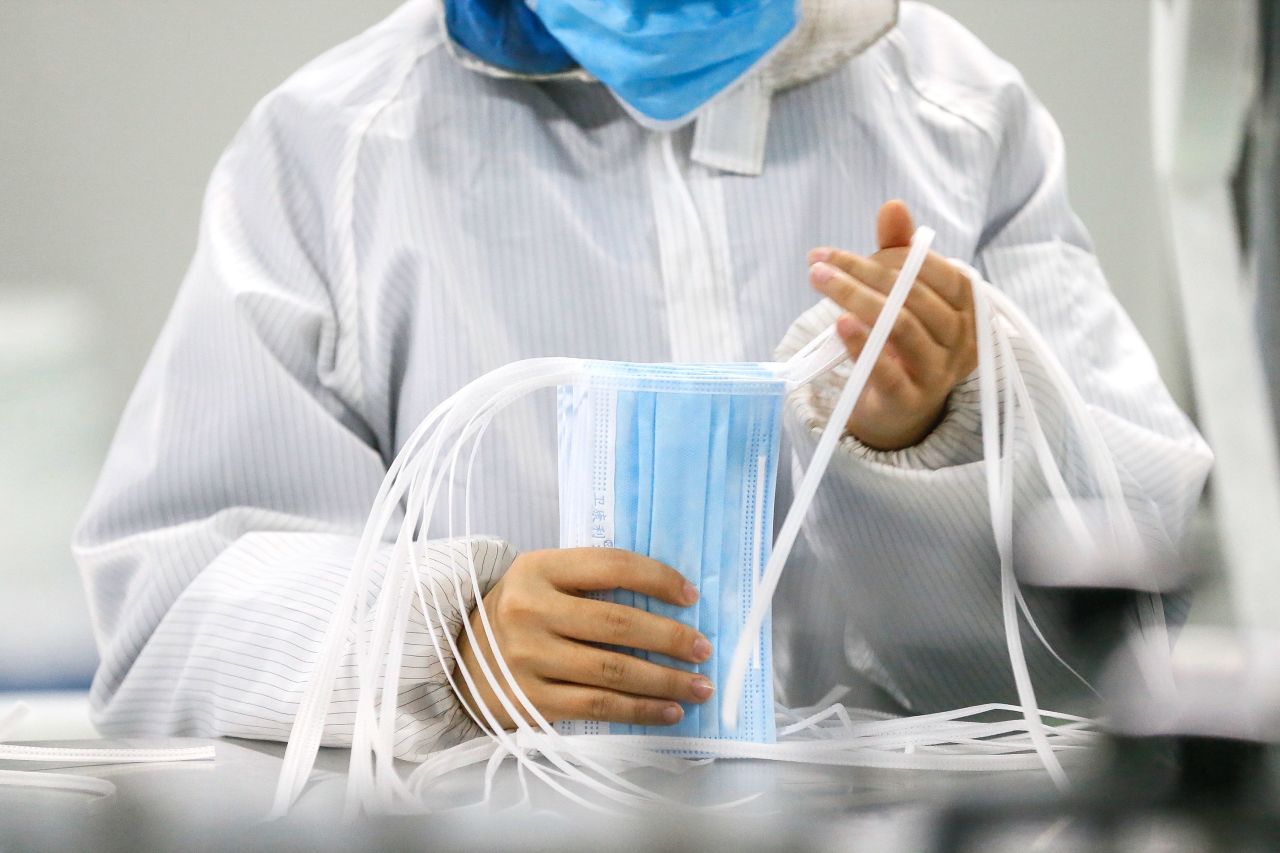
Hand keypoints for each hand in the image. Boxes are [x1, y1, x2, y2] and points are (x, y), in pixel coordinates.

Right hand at [453, 548, 714, 729]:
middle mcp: (529, 611)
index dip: (658, 579)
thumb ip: (591, 580)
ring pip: (613, 672)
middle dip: (671, 638)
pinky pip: (597, 707)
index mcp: (537, 569)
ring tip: (698, 687)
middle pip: (617, 624)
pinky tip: (668, 711)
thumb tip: (668, 598)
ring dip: (665, 681)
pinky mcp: (530, 700)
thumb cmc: (518, 611)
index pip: (611, 566)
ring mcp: (527, 659)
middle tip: (703, 649)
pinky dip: (639, 710)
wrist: (456, 656)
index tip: (691, 596)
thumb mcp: (542, 578)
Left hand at [807, 200, 977, 450]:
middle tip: (817, 264)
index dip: (889, 254)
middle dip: (861, 274)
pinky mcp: (911, 399)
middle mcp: (961, 340)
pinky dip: (863, 343)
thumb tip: (893, 205)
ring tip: (820, 282)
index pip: (935, 270)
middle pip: (913, 296)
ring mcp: (939, 372)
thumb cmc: (903, 342)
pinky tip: (840, 323)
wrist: (899, 409)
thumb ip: (898, 252)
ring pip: (901, 327)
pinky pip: (889, 369)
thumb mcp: (902, 294)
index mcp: (968, 307)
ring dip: (856, 299)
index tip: (833, 252)